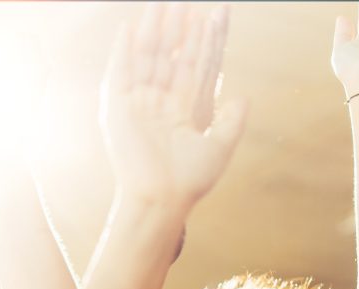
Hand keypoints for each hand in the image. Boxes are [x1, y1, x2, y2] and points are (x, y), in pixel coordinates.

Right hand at [100, 5, 245, 213]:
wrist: (162, 199)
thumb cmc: (189, 181)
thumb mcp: (219, 147)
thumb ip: (231, 121)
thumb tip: (241, 97)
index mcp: (182, 108)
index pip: (192, 65)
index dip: (200, 40)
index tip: (208, 15)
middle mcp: (158, 102)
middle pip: (167, 56)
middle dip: (174, 28)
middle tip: (180, 0)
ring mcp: (137, 104)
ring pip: (146, 58)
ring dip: (152, 30)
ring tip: (158, 4)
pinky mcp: (117, 109)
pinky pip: (120, 74)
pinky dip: (123, 51)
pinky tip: (129, 28)